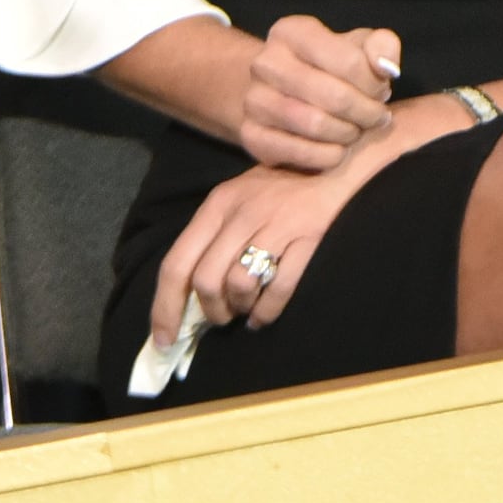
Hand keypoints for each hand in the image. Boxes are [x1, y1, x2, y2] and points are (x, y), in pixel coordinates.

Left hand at [151, 152, 370, 342]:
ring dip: (240, 308)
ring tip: (247, 310)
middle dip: (210, 310)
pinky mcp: (309, 236)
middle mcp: (242, 213)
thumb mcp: (240, 198)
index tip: (162, 339)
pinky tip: (264, 315)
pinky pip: (279, 288)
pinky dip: (267, 311)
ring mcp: (277, 224)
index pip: (176, 263)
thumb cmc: (285, 186)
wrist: (339, 163)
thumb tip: (188, 292)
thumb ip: (214, 235)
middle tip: (222, 318)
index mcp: (218, 204)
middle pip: (206, 280)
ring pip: (239, 285)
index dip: (164, 307)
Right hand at [240, 13, 403, 170]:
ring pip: (316, 125)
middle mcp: (266, 62)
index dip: (375, 82)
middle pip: (334, 96)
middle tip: (376, 117)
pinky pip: (300, 153)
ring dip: (348, 134)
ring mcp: (254, 100)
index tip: (382, 91)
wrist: (278, 92)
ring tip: (357, 130)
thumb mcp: (358, 45)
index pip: (349, 60)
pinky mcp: (251, 135)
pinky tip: (338, 149)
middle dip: (366, 112)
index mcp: (292, 31)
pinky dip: (328, 156)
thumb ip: (380, 46)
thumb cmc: (328, 66)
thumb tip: (386, 68)